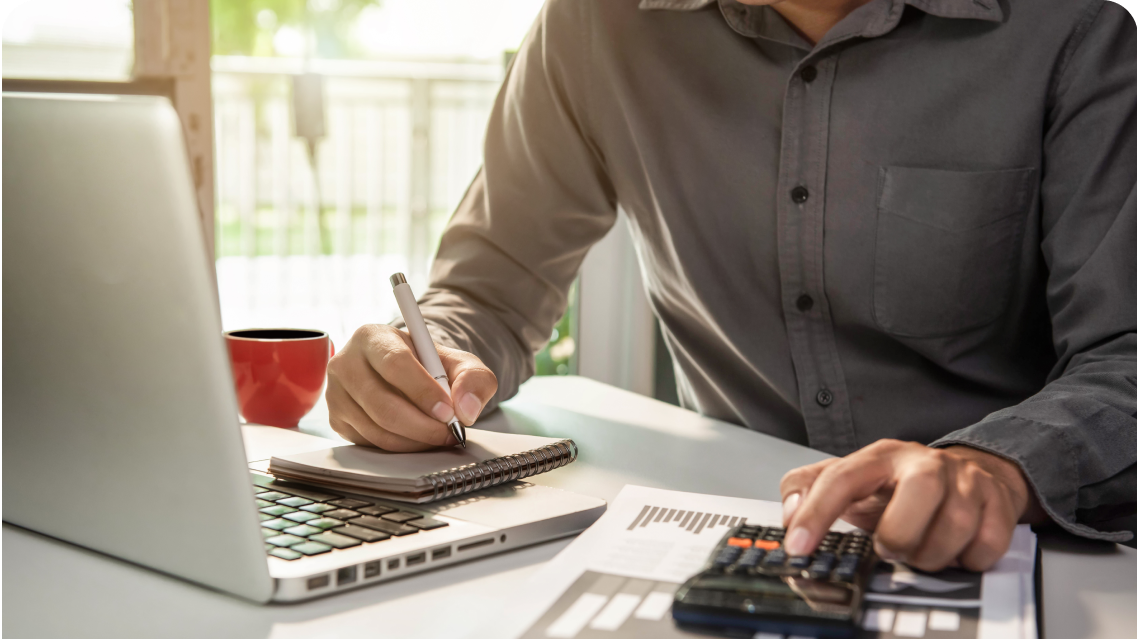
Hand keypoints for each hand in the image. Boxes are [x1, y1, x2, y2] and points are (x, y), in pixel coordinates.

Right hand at [325, 324, 496, 451]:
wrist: (408, 375)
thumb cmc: (430, 366)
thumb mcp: (459, 363)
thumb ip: (474, 379)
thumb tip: (467, 409)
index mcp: (372, 337)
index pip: (395, 364)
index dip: (423, 391)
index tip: (448, 412)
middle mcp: (346, 363)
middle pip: (382, 404)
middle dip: (422, 425)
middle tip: (449, 432)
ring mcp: (336, 393)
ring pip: (377, 429)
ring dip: (415, 440)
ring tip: (439, 435)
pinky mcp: (337, 419)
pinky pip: (371, 443)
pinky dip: (401, 447)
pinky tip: (418, 437)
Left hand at [779, 440, 1045, 571]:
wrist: (970, 473)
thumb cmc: (900, 486)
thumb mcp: (852, 480)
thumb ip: (809, 490)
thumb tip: (790, 515)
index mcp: (880, 456)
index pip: (841, 478)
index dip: (817, 513)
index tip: (798, 546)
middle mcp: (924, 463)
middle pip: (912, 502)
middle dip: (898, 538)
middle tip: (890, 549)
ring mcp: (966, 480)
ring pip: (953, 528)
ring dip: (931, 556)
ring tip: (921, 552)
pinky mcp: (998, 503)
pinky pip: (985, 546)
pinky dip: (966, 560)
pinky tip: (954, 550)